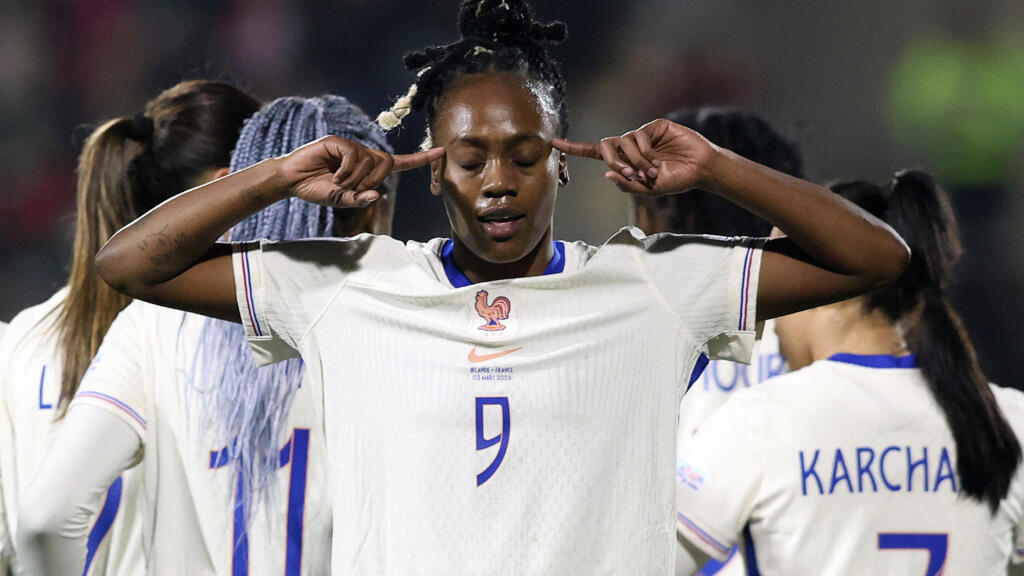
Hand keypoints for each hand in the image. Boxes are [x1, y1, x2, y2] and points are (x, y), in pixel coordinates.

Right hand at [277, 135, 443, 206]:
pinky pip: (354, 156)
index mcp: (368, 168)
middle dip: (373, 180)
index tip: (441, 151)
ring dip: (354, 179)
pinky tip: (332, 175)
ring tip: (336, 182)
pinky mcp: (338, 142)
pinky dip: (345, 171)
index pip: (399, 162)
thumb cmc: (316, 190)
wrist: (292, 182)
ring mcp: (351, 146)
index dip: (420, 159)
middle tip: (352, 189)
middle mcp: (363, 154)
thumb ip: (359, 198)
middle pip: (387, 164)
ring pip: (370, 161)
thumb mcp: (340, 199)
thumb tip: (378, 194)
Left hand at [553, 118, 716, 195]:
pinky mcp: (654, 126)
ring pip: (622, 143)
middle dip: (614, 162)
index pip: (595, 152)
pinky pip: (638, 136)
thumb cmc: (676, 180)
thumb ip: (627, 185)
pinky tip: (657, 160)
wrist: (700, 169)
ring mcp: (641, 135)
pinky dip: (644, 152)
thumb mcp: (649, 190)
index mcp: (624, 161)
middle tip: (632, 175)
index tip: (554, 143)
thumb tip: (606, 174)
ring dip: (635, 161)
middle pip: (606, 147)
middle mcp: (630, 145)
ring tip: (651, 171)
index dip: (574, 148)